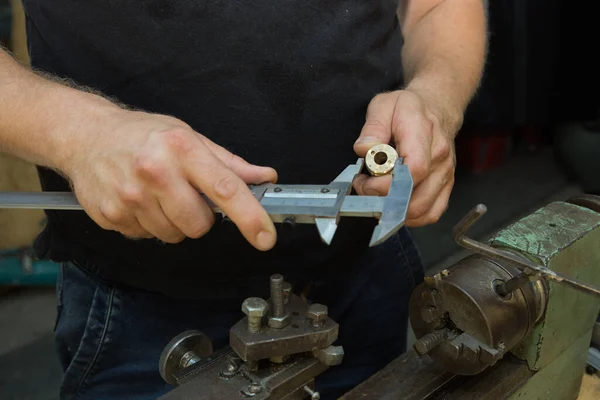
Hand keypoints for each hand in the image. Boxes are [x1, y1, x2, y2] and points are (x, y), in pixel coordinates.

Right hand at [60, 109, 277, 249]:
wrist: (85, 135)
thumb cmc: (142, 134)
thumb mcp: (189, 137)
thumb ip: (228, 163)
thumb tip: (264, 177)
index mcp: (181, 148)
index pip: (225, 188)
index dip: (250, 217)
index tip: (265, 237)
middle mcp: (155, 172)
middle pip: (199, 225)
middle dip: (199, 216)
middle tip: (184, 194)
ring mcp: (130, 197)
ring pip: (174, 235)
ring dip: (173, 221)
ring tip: (157, 194)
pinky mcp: (111, 216)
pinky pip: (147, 237)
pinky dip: (149, 224)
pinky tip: (138, 201)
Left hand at [353, 89, 460, 226]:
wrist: (436, 108)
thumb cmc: (408, 108)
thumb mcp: (383, 105)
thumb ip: (372, 127)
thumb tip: (365, 149)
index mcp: (424, 133)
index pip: (413, 169)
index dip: (386, 184)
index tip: (365, 181)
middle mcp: (439, 157)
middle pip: (416, 197)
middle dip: (383, 200)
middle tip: (365, 187)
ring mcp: (445, 174)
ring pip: (422, 210)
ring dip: (395, 210)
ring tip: (377, 194)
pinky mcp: (446, 186)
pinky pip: (431, 213)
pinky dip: (411, 216)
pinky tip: (395, 204)